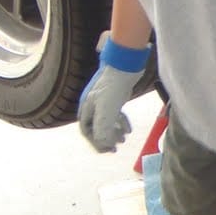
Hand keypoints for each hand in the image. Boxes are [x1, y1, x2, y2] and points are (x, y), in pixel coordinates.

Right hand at [77, 34, 150, 151]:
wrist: (125, 64)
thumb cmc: (114, 86)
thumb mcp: (107, 110)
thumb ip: (103, 129)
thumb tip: (103, 145)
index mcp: (86, 108)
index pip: (86, 131)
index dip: (96, 142)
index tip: (107, 150)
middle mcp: (91, 103)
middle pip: (95, 127)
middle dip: (105, 139)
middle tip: (115, 148)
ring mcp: (102, 99)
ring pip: (106, 120)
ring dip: (114, 132)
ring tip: (123, 139)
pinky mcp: (113, 95)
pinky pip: (114, 113)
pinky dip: (120, 122)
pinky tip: (128, 128)